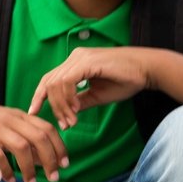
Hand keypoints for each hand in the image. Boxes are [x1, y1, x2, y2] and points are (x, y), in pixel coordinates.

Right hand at [0, 101, 68, 181]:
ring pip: (22, 147)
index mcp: (20, 115)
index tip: (65, 164)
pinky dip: (7, 171)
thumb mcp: (9, 127)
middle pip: (38, 137)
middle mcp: (10, 119)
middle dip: (50, 159)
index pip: (47, 128)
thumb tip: (46, 160)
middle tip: (53, 178)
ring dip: (30, 169)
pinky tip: (10, 181)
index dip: (59, 146)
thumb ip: (27, 139)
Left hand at [28, 47, 155, 128]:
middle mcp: (74, 57)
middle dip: (51, 106)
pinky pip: (67, 81)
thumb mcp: (98, 95)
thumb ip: (80, 102)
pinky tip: (76, 109)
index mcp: (75, 63)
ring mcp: (80, 58)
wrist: (147, 70)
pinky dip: (68, 98)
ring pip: (56, 83)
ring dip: (61, 106)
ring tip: (72, 120)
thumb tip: (66, 116)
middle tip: (62, 124)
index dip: (39, 96)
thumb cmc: (126, 80)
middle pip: (48, 82)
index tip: (35, 112)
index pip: (49, 79)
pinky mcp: (87, 62)